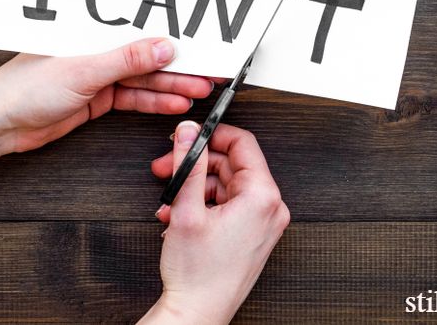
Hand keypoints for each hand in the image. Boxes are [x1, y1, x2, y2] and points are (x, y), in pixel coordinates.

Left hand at [0, 38, 213, 152]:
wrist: (0, 124)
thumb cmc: (25, 87)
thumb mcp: (82, 71)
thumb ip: (126, 60)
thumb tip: (162, 48)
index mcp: (90, 30)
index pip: (137, 28)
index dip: (170, 36)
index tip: (199, 42)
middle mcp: (95, 49)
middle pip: (145, 55)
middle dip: (178, 65)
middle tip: (209, 72)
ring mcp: (97, 75)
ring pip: (142, 79)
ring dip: (171, 85)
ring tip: (199, 91)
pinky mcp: (96, 99)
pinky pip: (132, 98)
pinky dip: (154, 101)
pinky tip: (175, 103)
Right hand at [141, 122, 289, 324]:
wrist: (198, 314)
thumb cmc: (197, 273)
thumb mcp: (186, 208)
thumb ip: (187, 163)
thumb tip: (187, 131)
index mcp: (263, 197)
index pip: (243, 143)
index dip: (212, 134)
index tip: (190, 135)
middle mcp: (270, 208)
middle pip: (232, 165)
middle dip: (195, 165)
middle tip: (166, 168)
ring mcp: (263, 223)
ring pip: (226, 185)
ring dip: (194, 188)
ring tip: (169, 203)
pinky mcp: (253, 235)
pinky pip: (229, 205)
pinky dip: (204, 205)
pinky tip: (179, 216)